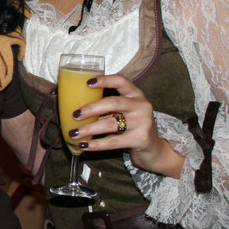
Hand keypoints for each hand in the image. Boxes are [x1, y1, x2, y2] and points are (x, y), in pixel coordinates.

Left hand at [68, 74, 184, 177]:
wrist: (154, 148)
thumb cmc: (132, 127)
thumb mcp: (124, 112)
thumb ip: (107, 108)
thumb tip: (77, 109)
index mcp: (136, 94)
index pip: (121, 81)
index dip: (105, 80)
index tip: (87, 83)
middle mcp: (141, 106)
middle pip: (113, 102)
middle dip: (91, 108)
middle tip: (75, 115)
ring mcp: (143, 122)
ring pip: (111, 123)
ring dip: (89, 128)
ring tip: (74, 133)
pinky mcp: (141, 139)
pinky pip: (113, 141)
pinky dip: (96, 144)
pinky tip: (84, 145)